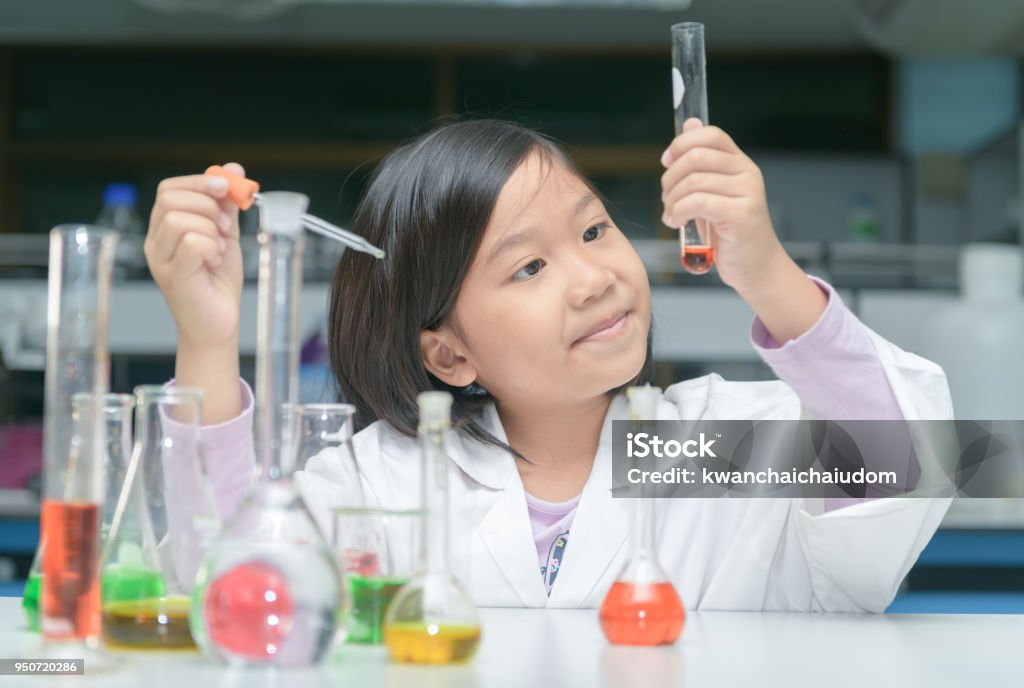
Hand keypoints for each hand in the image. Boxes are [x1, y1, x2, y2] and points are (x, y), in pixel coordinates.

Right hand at [145, 163, 245, 349]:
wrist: (219, 323)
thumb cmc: (218, 282)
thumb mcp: (225, 235)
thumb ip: (226, 205)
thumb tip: (233, 169)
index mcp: (164, 228)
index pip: (168, 188)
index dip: (199, 182)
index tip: (226, 189)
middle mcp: (156, 241)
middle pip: (170, 198)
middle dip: (207, 205)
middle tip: (224, 227)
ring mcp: (161, 259)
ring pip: (179, 219)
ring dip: (210, 229)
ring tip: (219, 249)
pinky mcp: (174, 276)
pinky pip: (191, 243)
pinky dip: (211, 247)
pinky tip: (214, 261)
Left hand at [660, 119, 785, 296]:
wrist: (755, 267)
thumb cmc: (731, 233)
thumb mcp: (714, 192)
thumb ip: (702, 162)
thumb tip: (690, 124)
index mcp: (740, 163)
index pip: (710, 135)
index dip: (681, 144)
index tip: (666, 162)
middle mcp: (747, 173)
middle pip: (696, 157)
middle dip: (670, 177)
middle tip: (666, 197)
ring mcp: (748, 194)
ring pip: (694, 182)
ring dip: (672, 200)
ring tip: (671, 215)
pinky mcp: (742, 215)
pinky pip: (699, 203)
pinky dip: (679, 212)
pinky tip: (676, 222)